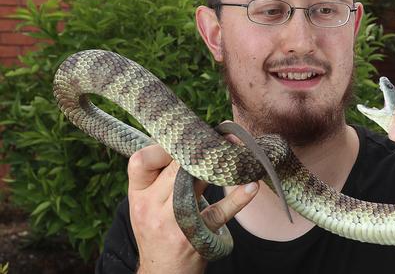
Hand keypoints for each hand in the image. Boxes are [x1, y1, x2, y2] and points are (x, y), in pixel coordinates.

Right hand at [128, 144, 257, 273]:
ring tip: (237, 153)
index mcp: (138, 196)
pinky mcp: (198, 234)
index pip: (141, 161)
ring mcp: (175, 222)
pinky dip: (239, 198)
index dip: (164, 147)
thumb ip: (160, 177)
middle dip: (200, 150)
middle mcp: (152, 208)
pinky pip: (221, 211)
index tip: (186, 140)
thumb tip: (189, 140)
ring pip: (197, 182)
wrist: (163, 272)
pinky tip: (251, 185)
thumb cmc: (159, 230)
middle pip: (176, 168)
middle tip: (220, 138)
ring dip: (220, 166)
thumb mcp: (148, 204)